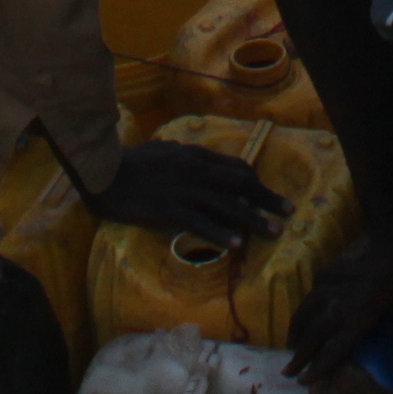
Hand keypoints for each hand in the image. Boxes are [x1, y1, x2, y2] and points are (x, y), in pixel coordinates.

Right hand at [77, 135, 288, 248]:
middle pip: (240, 185)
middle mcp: (195, 170)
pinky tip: (237, 244)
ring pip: (227, 205)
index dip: (257, 183)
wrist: (105, 173)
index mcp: (195, 155)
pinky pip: (201, 223)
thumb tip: (191, 154)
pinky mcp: (169, 210)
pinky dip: (222, 233)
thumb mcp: (163, 149)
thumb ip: (181, 153)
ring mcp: (183, 190)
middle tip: (287, 212)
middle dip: (266, 199)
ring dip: (254, 220)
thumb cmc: (131, 162)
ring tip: (273, 233)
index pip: (236, 168)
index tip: (269, 196)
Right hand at [276, 228, 392, 381]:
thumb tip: (341, 350)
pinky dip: (310, 303)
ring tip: (291, 345)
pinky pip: (313, 291)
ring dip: (297, 332)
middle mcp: (344, 306)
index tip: (303, 381)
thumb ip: (362, 332)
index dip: (318, 367)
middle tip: (287, 372)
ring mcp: (332, 289)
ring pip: (306, 314)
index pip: (335, 350)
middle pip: (315, 336)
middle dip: (299, 356)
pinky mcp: (325, 274)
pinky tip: (309, 310)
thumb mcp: (388, 317)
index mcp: (362, 320)